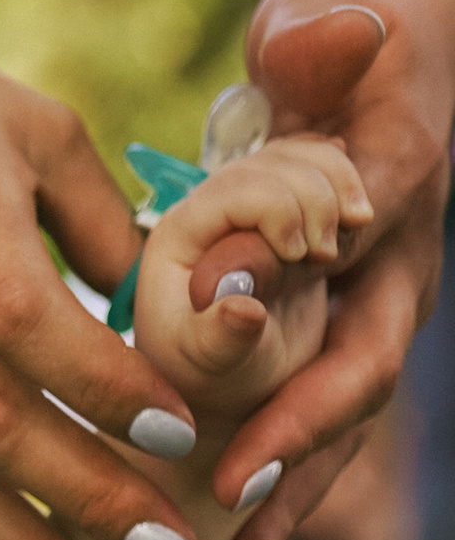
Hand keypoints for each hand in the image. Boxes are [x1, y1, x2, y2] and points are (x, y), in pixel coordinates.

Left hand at [133, 133, 371, 416]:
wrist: (235, 382)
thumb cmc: (213, 378)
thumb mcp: (212, 368)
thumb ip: (221, 338)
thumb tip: (243, 311)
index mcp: (182, 235)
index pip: (236, 188)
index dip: (279, 208)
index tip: (303, 254)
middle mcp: (213, 207)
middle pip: (275, 162)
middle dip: (314, 197)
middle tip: (325, 256)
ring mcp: (251, 202)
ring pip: (304, 157)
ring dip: (338, 186)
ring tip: (346, 233)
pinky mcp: (286, 208)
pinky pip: (323, 169)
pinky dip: (347, 184)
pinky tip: (356, 216)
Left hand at [205, 0, 454, 539]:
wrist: (365, 48)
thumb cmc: (337, 38)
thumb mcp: (331, 27)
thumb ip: (322, 43)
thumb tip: (310, 39)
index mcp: (395, 210)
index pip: (353, 306)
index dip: (300, 384)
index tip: (242, 443)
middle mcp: (391, 276)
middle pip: (351, 389)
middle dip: (291, 463)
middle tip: (228, 527)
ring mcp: (366, 311)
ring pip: (332, 422)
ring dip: (283, 500)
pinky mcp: (331, 334)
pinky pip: (305, 418)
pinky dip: (269, 481)